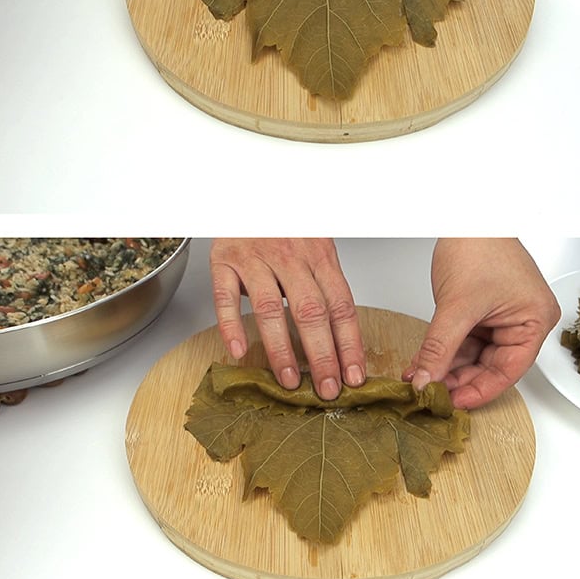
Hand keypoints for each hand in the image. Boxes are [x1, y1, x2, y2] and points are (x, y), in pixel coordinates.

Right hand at [209, 239, 365, 399]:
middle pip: (311, 311)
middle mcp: (290, 256)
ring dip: (282, 349)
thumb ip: (325, 287)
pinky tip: (239, 352)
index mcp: (320, 255)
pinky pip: (224, 297)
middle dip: (322, 355)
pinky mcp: (224, 259)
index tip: (355, 375)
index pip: (341, 305)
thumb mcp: (314, 249)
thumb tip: (344, 340)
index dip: (349, 343)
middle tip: (328, 389)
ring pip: (269, 308)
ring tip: (290, 381)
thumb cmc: (285, 226)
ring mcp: (255, 257)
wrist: (249, 189)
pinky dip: (231, 326)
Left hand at [403, 239, 559, 408]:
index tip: (453, 403)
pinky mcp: (482, 310)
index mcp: (534, 320)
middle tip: (431, 393)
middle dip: (458, 378)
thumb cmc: (479, 244)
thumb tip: (426, 379)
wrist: (465, 214)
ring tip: (422, 379)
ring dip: (447, 366)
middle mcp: (523, 320)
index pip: (508, 370)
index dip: (480, 389)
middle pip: (491, 365)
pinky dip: (445, 350)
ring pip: (475, 354)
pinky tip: (425, 362)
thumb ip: (440, 348)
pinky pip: (465, 339)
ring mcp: (502, 315)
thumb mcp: (456, 305)